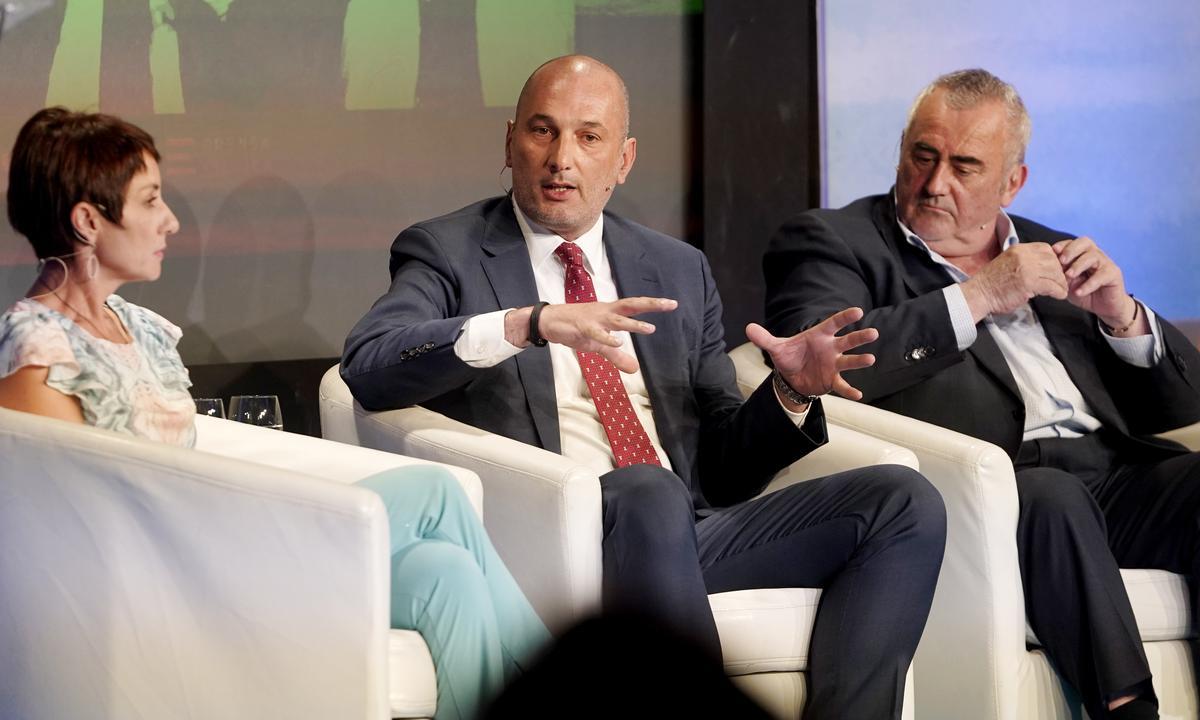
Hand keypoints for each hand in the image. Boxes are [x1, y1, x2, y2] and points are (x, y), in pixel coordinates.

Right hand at [506, 297, 676, 372]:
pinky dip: (606, 337)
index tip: (672, 304)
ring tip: (649, 329)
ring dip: (632, 324)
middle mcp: (606, 312)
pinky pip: (596, 333)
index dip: (653, 305)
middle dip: (651, 305)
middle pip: (632, 305)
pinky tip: (617, 342)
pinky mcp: (582, 327)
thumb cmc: (575, 328)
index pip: (635, 307)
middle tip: (670, 304)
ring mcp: (594, 318)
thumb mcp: (599, 345)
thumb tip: (635, 369)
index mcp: (611, 313)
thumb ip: (617, 356)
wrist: (549, 321)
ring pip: (617, 319)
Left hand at [746, 307, 877, 402]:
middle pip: (848, 341)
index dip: (845, 317)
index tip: (858, 311)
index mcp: (819, 336)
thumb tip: (748, 328)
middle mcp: (830, 348)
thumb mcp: (776, 347)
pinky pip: (842, 385)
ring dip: (859, 360)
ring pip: (849, 361)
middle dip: (860, 337)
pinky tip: (858, 395)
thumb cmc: (790, 356)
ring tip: (870, 359)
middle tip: (873, 333)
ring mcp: (833, 364)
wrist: (791, 378)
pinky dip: (849, 390)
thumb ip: (764, 338)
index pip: (834, 323)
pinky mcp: (832, 380)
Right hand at [961, 243, 1067, 320]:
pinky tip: (1059, 296)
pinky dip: (1059, 292)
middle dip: (1060, 272)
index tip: (1054, 270)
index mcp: (1018, 249)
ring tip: (1061, 290)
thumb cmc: (991, 283)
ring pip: (1055, 272)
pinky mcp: (1029, 283)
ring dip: (1061, 282)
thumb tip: (1041, 266)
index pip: (1046, 248)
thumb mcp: (1008, 263)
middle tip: (1061, 282)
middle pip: (1053, 260)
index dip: (1054, 259)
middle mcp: (1024, 255)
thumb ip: (1023, 261)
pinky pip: (1052, 286)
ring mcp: (1027, 268)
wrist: (979, 295)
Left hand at [1053, 236, 1140, 331]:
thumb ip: (1060, 275)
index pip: (1073, 243)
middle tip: (1061, 261)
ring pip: (1094, 256)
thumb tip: (1047, 269)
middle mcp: (1095, 255)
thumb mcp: (1067, 284)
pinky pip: (1102, 275)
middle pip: (1085, 242)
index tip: (1053, 251)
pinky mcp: (1114, 274)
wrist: (1104, 307)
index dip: (1063, 245)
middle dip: (1071, 250)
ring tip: (1069, 276)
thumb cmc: (1084, 292)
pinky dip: (1089, 284)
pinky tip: (1079, 292)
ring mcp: (1106, 263)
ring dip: (1079, 265)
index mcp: (1082, 254)